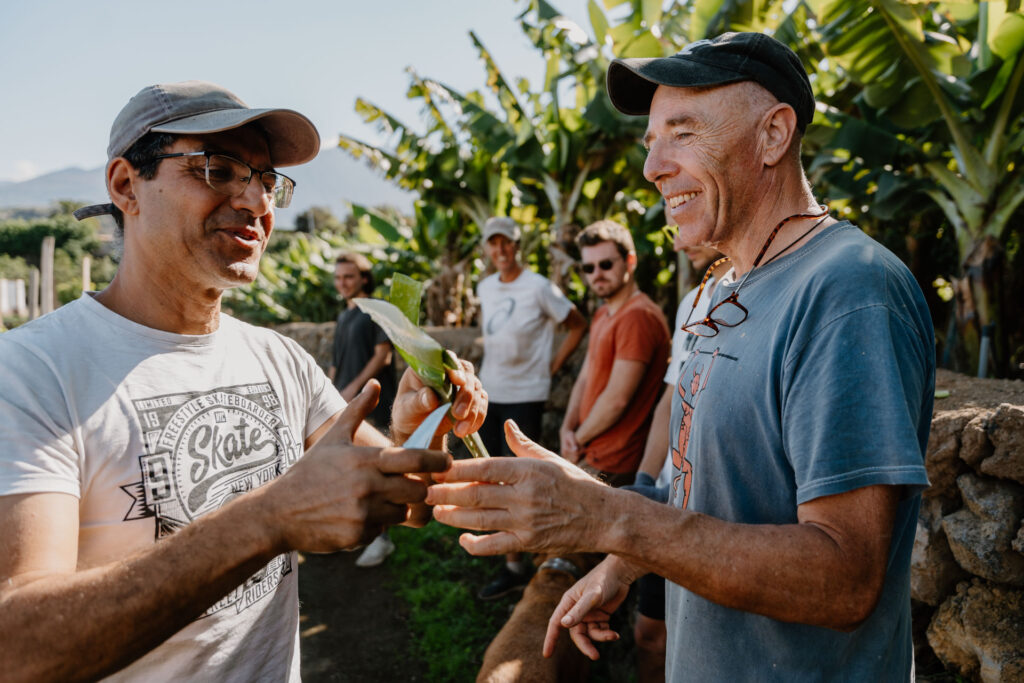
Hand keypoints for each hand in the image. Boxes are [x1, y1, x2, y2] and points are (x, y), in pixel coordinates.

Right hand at [263, 383, 450, 552]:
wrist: (279, 512)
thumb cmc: (309, 471)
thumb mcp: (333, 439)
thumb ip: (358, 410)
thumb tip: (375, 384)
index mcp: (365, 460)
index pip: (415, 459)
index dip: (437, 461)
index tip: (447, 461)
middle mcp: (368, 486)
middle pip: (417, 489)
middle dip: (418, 488)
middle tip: (410, 485)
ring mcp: (363, 513)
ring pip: (402, 512)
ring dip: (397, 507)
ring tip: (378, 499)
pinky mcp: (358, 536)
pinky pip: (383, 531)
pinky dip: (376, 525)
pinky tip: (357, 516)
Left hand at [391, 357, 486, 444]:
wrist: (417, 427)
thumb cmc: (408, 412)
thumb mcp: (406, 408)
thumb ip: (417, 401)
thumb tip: (430, 396)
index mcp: (430, 366)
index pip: (446, 359)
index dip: (454, 367)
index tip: (457, 381)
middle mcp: (449, 372)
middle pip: (467, 374)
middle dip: (466, 394)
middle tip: (458, 414)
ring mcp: (462, 385)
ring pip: (477, 390)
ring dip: (472, 411)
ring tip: (459, 431)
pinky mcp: (472, 399)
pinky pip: (482, 405)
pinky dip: (477, 418)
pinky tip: (465, 431)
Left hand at [427, 420, 606, 555]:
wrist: (605, 518)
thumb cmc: (576, 484)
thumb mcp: (551, 459)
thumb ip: (523, 445)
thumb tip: (506, 426)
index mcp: (528, 469)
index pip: (484, 467)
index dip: (456, 468)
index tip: (437, 467)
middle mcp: (525, 495)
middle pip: (475, 493)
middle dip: (445, 492)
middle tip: (425, 489)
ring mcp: (526, 521)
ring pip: (479, 519)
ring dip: (452, 516)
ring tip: (435, 510)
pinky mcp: (529, 543)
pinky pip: (494, 546)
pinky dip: (474, 544)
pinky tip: (462, 539)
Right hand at [543, 556, 636, 660]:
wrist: (621, 573)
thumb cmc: (604, 579)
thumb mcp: (592, 596)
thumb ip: (579, 610)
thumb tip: (563, 624)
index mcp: (569, 602)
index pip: (556, 623)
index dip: (551, 639)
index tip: (547, 655)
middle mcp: (576, 610)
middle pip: (576, 633)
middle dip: (585, 645)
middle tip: (595, 656)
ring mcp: (588, 614)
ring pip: (590, 634)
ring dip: (600, 637)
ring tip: (613, 635)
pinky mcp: (600, 616)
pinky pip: (600, 631)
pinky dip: (607, 634)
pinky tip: (615, 633)